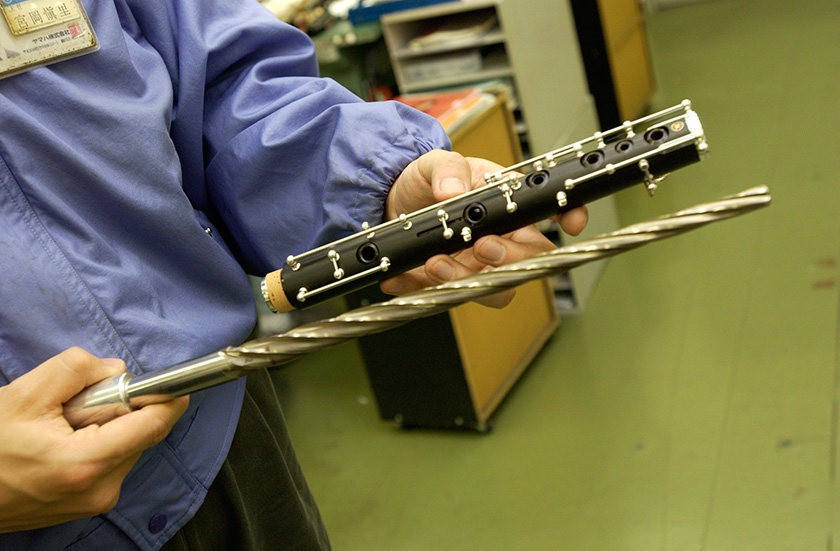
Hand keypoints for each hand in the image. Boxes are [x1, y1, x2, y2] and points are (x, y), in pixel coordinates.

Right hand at [0, 348, 188, 532]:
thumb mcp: (27, 393)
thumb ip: (79, 369)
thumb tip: (117, 370)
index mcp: (86, 463)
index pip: (152, 426)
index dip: (167, 400)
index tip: (176, 384)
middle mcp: (99, 489)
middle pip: (141, 435)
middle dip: (122, 411)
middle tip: (80, 404)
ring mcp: (95, 503)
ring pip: (127, 448)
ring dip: (108, 429)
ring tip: (64, 428)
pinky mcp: (90, 505)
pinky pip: (112, 463)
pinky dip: (98, 446)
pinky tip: (63, 444)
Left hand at [381, 149, 588, 307]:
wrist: (390, 201)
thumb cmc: (425, 181)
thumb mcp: (434, 163)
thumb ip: (446, 170)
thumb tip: (453, 191)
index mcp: (509, 206)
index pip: (551, 213)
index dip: (569, 216)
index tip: (571, 223)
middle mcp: (500, 239)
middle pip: (528, 261)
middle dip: (508, 258)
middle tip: (481, 246)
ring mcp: (477, 265)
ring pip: (495, 288)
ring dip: (467, 280)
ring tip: (435, 264)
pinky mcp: (449, 282)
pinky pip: (448, 296)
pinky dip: (428, 286)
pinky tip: (410, 274)